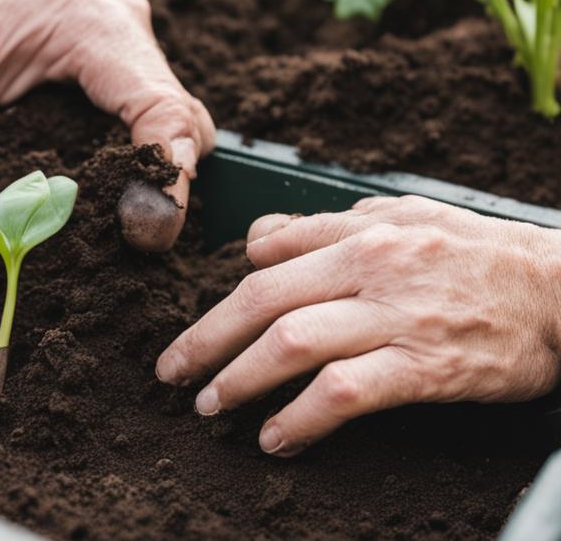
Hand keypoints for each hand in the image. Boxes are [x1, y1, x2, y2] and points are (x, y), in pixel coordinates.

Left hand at [0, 0, 213, 250]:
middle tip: (133, 243)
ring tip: (112, 233)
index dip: (166, 175)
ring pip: (169, 125)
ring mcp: (126, 54)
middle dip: (166, 188)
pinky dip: (125, 164)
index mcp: (96, 31)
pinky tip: (91, 204)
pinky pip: (139, 121)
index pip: (162, 108)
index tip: (147, 230)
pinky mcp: (111, 74)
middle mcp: (126, 39)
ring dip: (147, 178)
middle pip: (184, 125)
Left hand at [156, 196, 560, 455]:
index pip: (267, 258)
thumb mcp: (404, 217)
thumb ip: (328, 226)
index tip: (200, 330)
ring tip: (211, 406)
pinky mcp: (424, 364)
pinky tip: (276, 436)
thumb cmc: (480, 254)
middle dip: (205, 340)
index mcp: (360, 231)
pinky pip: (343, 391)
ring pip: (291, 342)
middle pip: (261, 300)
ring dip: (239, 379)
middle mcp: (370, 267)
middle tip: (173, 372)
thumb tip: (260, 239)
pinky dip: (300, 417)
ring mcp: (396, 315)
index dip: (222, 297)